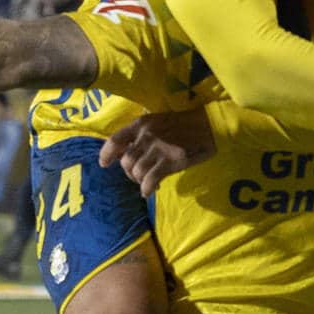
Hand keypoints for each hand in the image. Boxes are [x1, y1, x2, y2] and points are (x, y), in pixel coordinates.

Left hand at [99, 109, 216, 196]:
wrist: (209, 125)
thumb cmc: (183, 125)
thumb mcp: (158, 122)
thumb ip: (141, 135)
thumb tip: (125, 154)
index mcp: (141, 124)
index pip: (115, 140)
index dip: (106, 154)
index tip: (104, 164)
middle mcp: (147, 136)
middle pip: (126, 161)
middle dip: (129, 173)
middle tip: (138, 177)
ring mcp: (159, 149)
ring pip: (137, 172)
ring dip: (139, 181)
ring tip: (146, 182)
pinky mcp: (171, 161)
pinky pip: (150, 180)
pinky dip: (146, 189)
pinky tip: (149, 191)